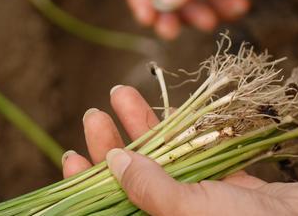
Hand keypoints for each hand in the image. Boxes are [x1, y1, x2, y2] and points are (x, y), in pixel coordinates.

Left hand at [62, 85, 297, 214]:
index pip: (109, 207)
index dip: (85, 183)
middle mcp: (176, 214)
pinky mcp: (228, 183)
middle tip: (92, 114)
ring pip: (161, 158)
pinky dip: (180, 128)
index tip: (69, 155)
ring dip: (141, 126)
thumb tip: (110, 161)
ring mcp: (202, 198)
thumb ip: (148, 188)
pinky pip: (196, 151)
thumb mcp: (188, 212)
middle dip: (109, 144)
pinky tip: (162, 103)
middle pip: (130, 177)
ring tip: (119, 92)